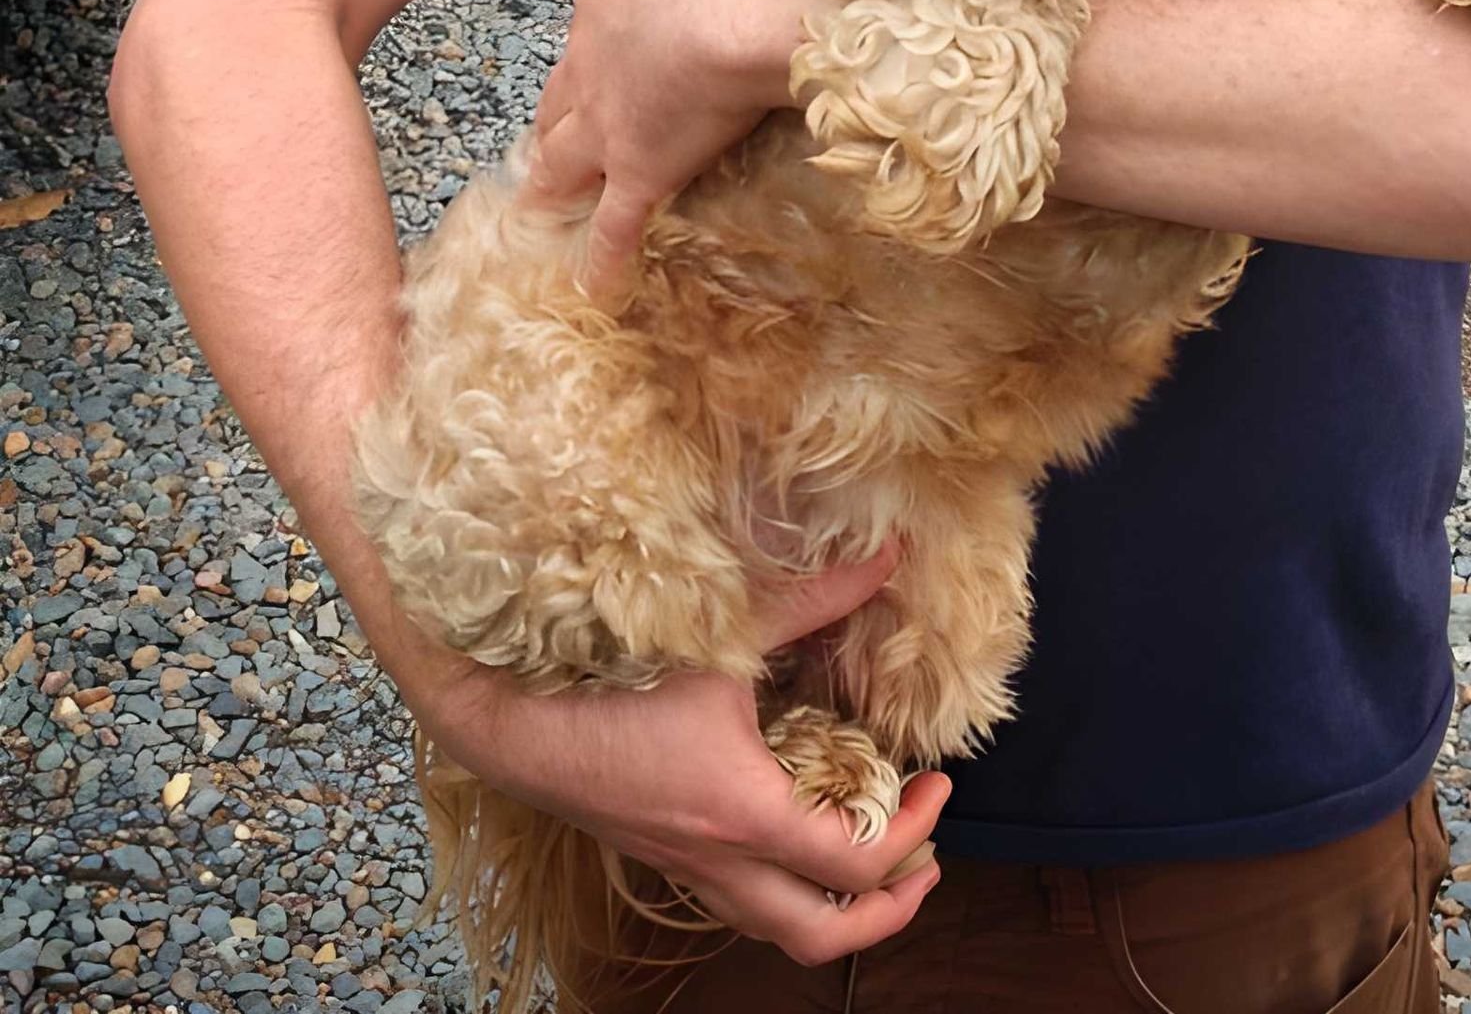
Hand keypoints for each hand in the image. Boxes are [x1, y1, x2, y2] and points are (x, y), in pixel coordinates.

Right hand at [417, 547, 947, 965]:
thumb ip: (810, 600)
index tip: (938, 786)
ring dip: (836, 910)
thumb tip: (884, 557)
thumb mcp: (721, 637)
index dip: (913, 833)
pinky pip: (740, 901)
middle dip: (888, 912)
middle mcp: (719, 860)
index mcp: (744, 813)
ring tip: (873, 863)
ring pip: (777, 930)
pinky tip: (793, 835)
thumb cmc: (608, 681)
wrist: (510, 721)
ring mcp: (687, 867)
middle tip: (923, 860)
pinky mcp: (663, 855)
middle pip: (821, 936)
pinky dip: (785, 887)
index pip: (855, 864)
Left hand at [525, 0, 822, 301]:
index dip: (594, 52)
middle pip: (561, 95)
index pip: (594, 29)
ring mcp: (610, 118)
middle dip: (554, 118)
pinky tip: (594, 286)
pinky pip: (616, 225)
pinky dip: (602, 259)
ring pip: (563, 158)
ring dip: (551, 184)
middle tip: (548, 142)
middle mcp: (593, 57)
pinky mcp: (638, 169)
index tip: (598, 63)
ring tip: (538, 209)